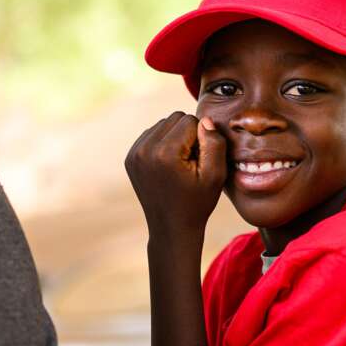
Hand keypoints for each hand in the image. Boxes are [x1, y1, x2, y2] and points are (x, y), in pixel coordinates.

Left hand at [125, 112, 225, 238]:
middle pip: (175, 118)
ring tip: (180, 164)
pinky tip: (168, 164)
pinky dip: (162, 143)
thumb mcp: (215, 175)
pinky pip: (151, 134)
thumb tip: (205, 120)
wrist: (172, 227)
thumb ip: (214, 143)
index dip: (202, 138)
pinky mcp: (130, 157)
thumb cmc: (198, 202)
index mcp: (165, 153)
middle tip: (191, 162)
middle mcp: (144, 149)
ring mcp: (134, 153)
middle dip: (187, 134)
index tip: (199, 161)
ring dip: (175, 137)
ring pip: (163, 124)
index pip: (190, 120)